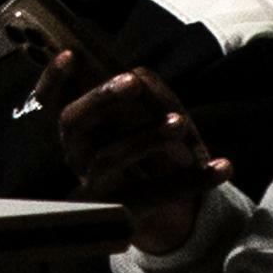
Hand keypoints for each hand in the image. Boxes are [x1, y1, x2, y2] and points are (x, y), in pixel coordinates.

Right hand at [50, 53, 222, 255]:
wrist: (162, 218)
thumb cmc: (147, 156)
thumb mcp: (140, 125)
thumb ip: (136, 100)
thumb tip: (140, 78)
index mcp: (78, 130)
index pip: (49, 102)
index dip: (53, 79)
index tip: (70, 54)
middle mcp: (78, 155)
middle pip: (73, 122)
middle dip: (101, 97)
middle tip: (132, 81)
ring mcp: (98, 185)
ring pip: (110, 156)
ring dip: (147, 136)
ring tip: (180, 121)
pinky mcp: (126, 212)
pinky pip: (157, 195)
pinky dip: (193, 180)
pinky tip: (223, 165)